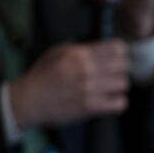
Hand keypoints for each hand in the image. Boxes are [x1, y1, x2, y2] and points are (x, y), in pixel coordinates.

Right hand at [9, 40, 129, 127]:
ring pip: (124, 84)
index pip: (117, 48)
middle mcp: (86, 69)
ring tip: (112, 89)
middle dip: (121, 70)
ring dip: (119, 87)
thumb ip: (79, 48)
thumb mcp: (56, 53)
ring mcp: (89, 88)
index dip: (121, 53)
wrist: (30, 100)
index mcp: (79, 53)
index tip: (117, 59)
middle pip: (124, 66)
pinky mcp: (91, 106)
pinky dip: (118, 103)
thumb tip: (101, 46)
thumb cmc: (42, 76)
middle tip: (114, 75)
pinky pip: (120, 104)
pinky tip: (111, 101)